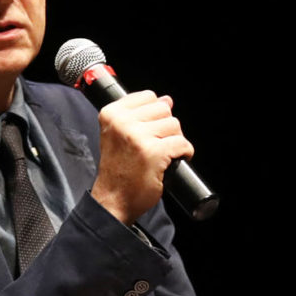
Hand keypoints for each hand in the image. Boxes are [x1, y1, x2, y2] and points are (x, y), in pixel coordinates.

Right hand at [90, 91, 194, 223]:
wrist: (113, 199)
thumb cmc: (118, 170)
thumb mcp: (119, 134)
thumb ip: (140, 115)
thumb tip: (166, 99)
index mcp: (111, 114)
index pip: (148, 96)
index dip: (155, 114)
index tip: (149, 131)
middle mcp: (122, 122)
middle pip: (164, 109)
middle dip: (166, 127)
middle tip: (156, 145)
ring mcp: (138, 137)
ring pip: (174, 125)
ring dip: (174, 140)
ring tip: (162, 154)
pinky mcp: (154, 152)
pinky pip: (182, 143)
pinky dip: (185, 153)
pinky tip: (173, 161)